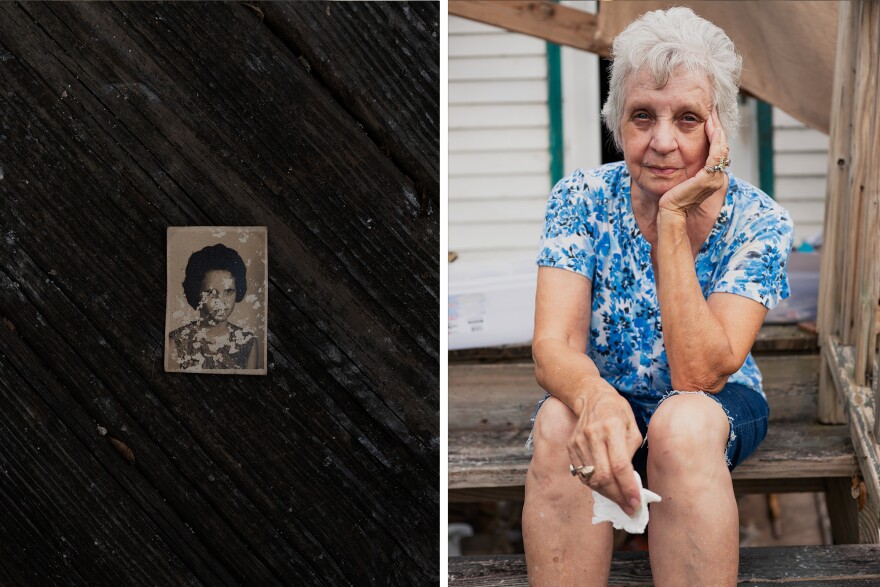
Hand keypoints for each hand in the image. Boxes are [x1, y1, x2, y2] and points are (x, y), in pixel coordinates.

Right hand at [568, 386, 643, 514]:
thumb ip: (631, 452)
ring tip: (619, 500)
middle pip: (603, 476)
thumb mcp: (633, 427)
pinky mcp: (571, 447)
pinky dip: (594, 485)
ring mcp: (578, 442)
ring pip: (591, 478)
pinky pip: (582, 474)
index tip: (636, 502)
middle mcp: (593, 435)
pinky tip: (605, 487)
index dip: (628, 487)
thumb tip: (631, 481)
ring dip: (607, 494)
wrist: (590, 397)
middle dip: (617, 497)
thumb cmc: (617, 412)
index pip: (619, 465)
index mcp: (612, 428)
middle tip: (629, 508)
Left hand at [658, 109, 728, 217]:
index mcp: (712, 178)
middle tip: (712, 111)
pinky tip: (711, 127)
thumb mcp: (680, 179)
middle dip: (717, 129)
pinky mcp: (707, 179)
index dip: (714, 135)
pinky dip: (715, 140)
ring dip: (717, 130)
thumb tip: (677, 153)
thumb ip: (686, 168)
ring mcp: (714, 179)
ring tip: (712, 116)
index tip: (708, 119)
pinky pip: (715, 155)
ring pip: (721, 149)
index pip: (717, 152)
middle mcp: (717, 178)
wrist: (669, 214)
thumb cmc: (671, 199)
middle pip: (722, 148)